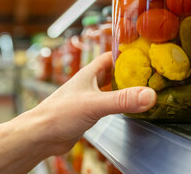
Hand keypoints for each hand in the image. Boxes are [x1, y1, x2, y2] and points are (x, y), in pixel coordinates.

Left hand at [26, 52, 156, 155]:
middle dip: (129, 72)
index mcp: (89, 73)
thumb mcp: (94, 104)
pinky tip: (126, 108)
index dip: (126, 53)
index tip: (143, 54)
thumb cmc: (58, 114)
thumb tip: (149, 95)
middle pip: (113, 72)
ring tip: (142, 89)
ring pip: (110, 88)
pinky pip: (108, 103)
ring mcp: (89, 97)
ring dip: (124, 88)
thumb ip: (122, 100)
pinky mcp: (89, 112)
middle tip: (148, 74)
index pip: (110, 56)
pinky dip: (118, 103)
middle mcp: (90, 83)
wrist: (41, 136)